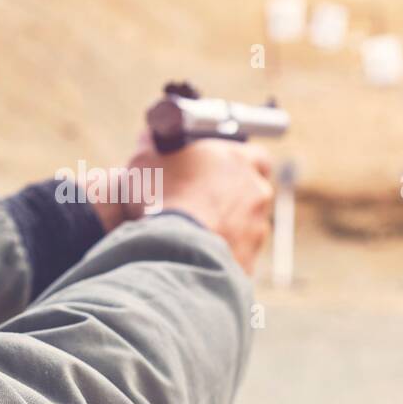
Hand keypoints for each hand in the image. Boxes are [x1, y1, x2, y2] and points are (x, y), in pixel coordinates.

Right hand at [91, 136, 273, 273]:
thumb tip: (149, 139)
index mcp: (238, 162)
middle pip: (252, 195)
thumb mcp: (145, 160)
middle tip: (202, 205)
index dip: (242, 163)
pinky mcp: (247, 264)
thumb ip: (152, 147)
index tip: (224, 170)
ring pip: (246, 229)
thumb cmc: (159, 197)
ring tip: (194, 236)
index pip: (257, 156)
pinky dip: (219, 258)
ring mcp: (255, 231)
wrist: (172, 249)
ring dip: (227, 230)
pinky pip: (235, 258)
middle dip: (232, 200)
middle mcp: (255, 194)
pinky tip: (195, 259)